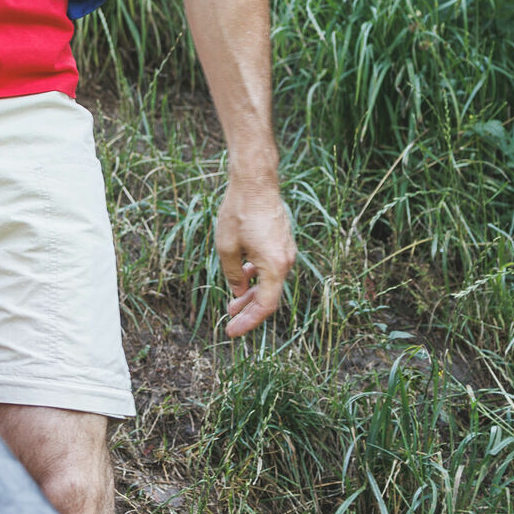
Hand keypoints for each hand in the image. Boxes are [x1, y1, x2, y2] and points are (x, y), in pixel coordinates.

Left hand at [213, 174, 295, 338]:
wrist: (256, 181)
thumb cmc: (239, 212)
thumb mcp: (227, 248)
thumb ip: (232, 275)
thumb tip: (238, 292)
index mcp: (275, 267)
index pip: (265, 306)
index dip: (248, 322)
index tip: (232, 331)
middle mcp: (286, 261)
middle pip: (269, 296)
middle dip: (248, 310)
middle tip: (229, 320)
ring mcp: (286, 251)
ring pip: (270, 281)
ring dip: (252, 293)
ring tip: (232, 303)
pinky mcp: (283, 241)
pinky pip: (271, 267)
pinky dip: (257, 276)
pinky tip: (242, 276)